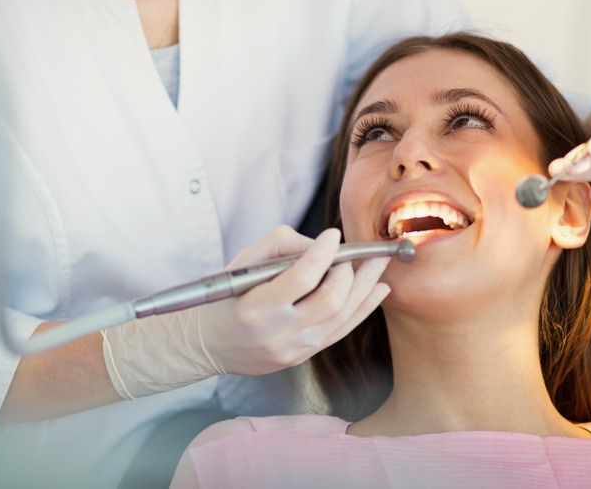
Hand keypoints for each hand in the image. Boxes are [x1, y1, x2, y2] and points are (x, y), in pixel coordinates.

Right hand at [195, 226, 390, 375]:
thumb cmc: (227, 296)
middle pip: (330, 300)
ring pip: (343, 316)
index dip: (323, 254)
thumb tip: (320, 246)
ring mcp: (295, 348)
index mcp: (258, 308)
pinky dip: (364, 307)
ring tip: (379, 264)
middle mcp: (279, 332)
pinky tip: (378, 290)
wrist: (211, 343)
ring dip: (366, 286)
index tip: (332, 235)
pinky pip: (342, 330)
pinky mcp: (304, 356)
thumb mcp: (243, 263)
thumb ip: (281, 246)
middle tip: (354, 253)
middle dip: (350, 271)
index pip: (302, 278)